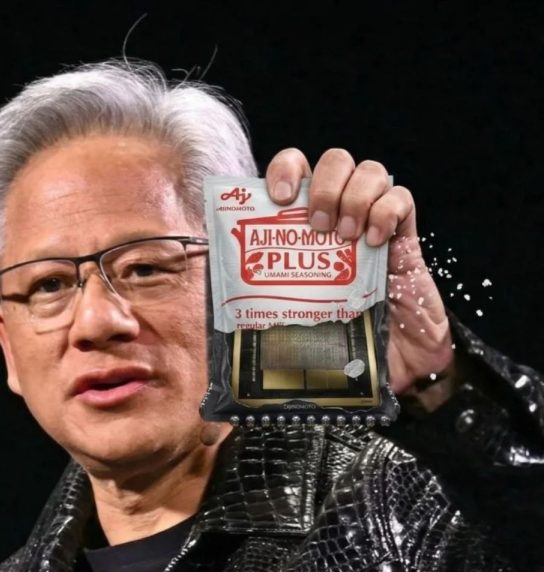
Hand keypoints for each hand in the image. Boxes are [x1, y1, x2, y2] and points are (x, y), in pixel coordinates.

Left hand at [265, 148, 454, 394]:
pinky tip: (375, 242)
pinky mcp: (405, 238)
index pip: (296, 169)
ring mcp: (374, 224)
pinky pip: (401, 199)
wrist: (387, 366)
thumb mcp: (283, 313)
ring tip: (347, 237)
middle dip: (325, 185)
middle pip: (336, 160)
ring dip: (355, 197)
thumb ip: (250, 289)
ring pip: (371, 171)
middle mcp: (340, 217)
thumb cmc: (334, 338)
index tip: (281, 198)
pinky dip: (386, 212)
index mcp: (307, 227)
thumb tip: (210, 272)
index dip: (286, 170)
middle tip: (319, 226)